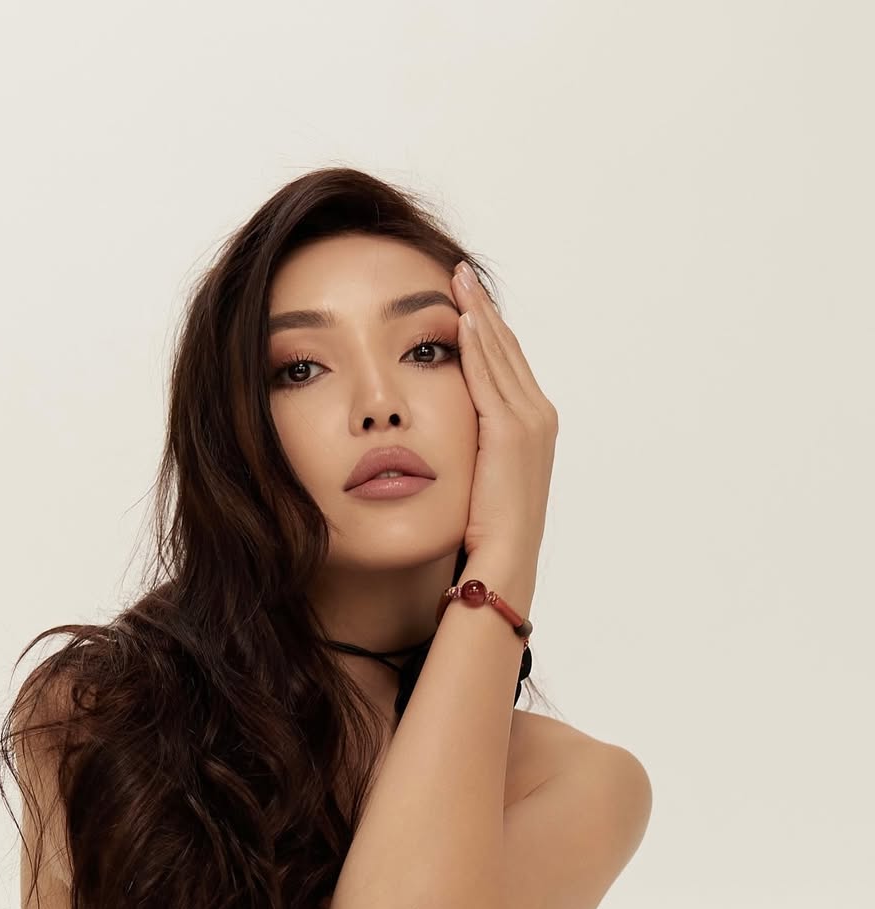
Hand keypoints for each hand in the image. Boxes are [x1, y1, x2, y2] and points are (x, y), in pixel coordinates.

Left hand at [450, 261, 557, 579]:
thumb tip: (447, 426)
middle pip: (506, 347)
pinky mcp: (510, 433)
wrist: (503, 560)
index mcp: (532, 424)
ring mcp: (528, 422)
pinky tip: (461, 319)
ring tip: (457, 280)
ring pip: (499, 354)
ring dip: (479, 313)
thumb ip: (474, 442)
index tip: (465, 297)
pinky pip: (489, 377)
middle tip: (459, 272)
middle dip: (482, 308)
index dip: (487, 327)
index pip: (506, 363)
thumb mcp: (481, 473)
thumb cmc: (486, 529)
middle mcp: (538, 415)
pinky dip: (476, 346)